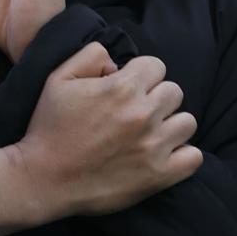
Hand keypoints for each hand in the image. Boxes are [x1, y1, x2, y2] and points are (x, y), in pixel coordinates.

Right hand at [0, 43, 199, 234]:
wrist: (43, 180)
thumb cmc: (49, 128)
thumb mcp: (58, 78)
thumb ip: (90, 55)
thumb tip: (117, 62)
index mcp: (122, 88)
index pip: (156, 66)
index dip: (141, 75)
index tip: (127, 90)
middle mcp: (143, 114)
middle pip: (174, 92)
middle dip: (157, 98)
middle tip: (137, 113)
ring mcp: (153, 147)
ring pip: (187, 122)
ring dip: (171, 125)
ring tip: (150, 134)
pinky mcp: (158, 176)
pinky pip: (193, 157)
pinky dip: (182, 155)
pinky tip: (162, 154)